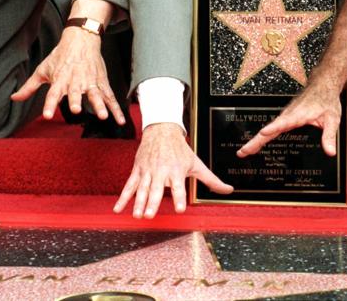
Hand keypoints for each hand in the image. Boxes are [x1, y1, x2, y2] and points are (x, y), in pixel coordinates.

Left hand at [11, 27, 125, 124]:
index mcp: (60, 79)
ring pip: (96, 94)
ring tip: (103, 116)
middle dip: (75, 101)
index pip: (53, 93)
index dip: (50, 104)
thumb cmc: (60, 56)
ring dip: (100, 105)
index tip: (48, 115)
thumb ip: (29, 87)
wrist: (81, 39)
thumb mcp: (42, 70)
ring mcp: (90, 82)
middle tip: (75, 110)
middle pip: (75, 92)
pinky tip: (120, 119)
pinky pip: (110, 97)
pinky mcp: (101, 82)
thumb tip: (13, 98)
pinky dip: (116, 108)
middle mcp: (75, 81)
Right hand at [113, 123, 232, 218]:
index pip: (179, 187)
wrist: (162, 130)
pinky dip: (123, 198)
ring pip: (142, 189)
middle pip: (157, 189)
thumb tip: (228, 190)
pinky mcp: (138, 170)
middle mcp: (161, 172)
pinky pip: (129, 186)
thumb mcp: (196, 163)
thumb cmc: (180, 149)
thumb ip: (211, 180)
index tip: (180, 209)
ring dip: (138, 202)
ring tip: (137, 215)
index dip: (179, 197)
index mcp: (176, 171)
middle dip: (153, 202)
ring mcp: (148, 171)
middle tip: (150, 215)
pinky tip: (118, 209)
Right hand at [237, 79, 342, 157]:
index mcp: (298, 115)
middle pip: (268, 129)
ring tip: (244, 152)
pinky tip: (256, 145)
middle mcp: (288, 115)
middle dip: (255, 141)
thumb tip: (330, 152)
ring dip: (255, 140)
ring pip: (267, 129)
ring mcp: (284, 116)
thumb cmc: (326, 99)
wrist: (322, 85)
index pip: (284, 122)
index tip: (263, 133)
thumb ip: (329, 136)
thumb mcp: (332, 119)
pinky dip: (261, 137)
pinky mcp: (284, 118)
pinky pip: (270, 128)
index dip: (273, 128)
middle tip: (243, 152)